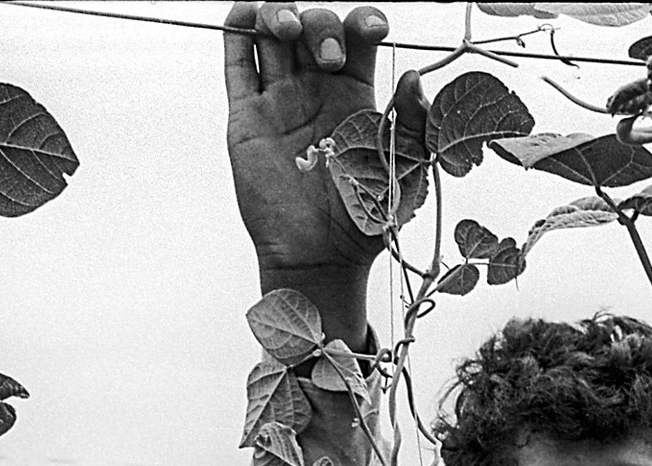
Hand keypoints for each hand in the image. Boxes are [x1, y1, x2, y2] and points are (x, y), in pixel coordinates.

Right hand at [223, 2, 425, 277]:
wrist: (323, 255)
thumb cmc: (367, 218)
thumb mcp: (406, 169)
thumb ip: (412, 123)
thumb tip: (414, 78)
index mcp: (356, 94)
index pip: (355, 38)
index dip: (362, 20)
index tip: (373, 29)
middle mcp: (317, 89)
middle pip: (312, 25)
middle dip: (322, 25)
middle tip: (329, 60)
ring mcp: (279, 99)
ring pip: (271, 33)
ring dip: (279, 13)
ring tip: (288, 30)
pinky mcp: (247, 116)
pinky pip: (237, 62)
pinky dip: (238, 27)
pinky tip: (248, 13)